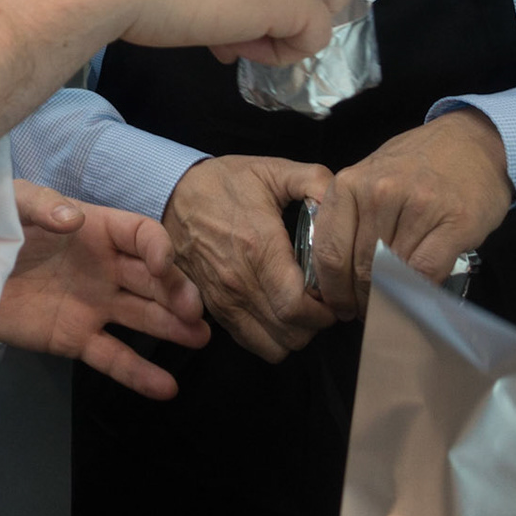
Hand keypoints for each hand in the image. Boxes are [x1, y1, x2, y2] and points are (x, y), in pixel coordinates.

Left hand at [0, 180, 211, 399]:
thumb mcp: (13, 202)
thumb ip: (42, 204)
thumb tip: (74, 218)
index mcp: (96, 230)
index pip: (141, 235)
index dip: (158, 247)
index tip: (162, 265)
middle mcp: (105, 268)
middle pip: (153, 279)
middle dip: (177, 291)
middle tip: (193, 311)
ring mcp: (93, 305)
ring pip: (143, 317)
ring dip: (173, 328)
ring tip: (199, 338)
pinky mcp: (75, 338)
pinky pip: (112, 357)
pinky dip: (138, 374)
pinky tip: (165, 388)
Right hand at [162, 155, 335, 360]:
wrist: (172, 193)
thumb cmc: (224, 182)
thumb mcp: (272, 170)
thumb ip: (315, 181)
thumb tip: (343, 201)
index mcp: (258, 247)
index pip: (297, 307)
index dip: (326, 310)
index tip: (334, 295)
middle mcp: (239, 281)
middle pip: (290, 333)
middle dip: (316, 323)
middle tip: (322, 300)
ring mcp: (223, 298)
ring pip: (272, 346)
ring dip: (294, 333)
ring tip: (300, 307)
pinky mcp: (212, 307)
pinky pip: (249, 342)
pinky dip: (270, 336)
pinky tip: (276, 310)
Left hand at [310, 108, 512, 319]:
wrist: (472, 141)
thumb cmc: (417, 163)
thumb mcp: (369, 176)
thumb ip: (350, 216)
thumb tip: (335, 271)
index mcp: (350, 184)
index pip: (329, 251)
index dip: (332, 288)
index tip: (338, 304)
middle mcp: (379, 193)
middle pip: (359, 267)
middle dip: (359, 298)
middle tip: (364, 312)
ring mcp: (418, 206)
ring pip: (391, 273)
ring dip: (388, 298)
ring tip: (388, 306)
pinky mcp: (455, 222)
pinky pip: (426, 271)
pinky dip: (418, 291)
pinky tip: (415, 295)